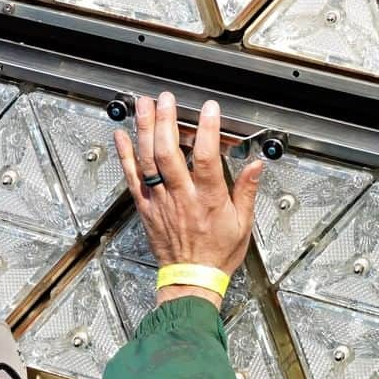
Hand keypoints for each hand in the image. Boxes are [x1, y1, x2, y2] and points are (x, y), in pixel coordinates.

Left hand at [114, 93, 262, 309]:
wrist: (191, 280)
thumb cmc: (215, 255)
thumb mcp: (242, 224)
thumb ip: (247, 191)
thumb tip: (256, 165)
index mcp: (207, 199)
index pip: (205, 157)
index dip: (206, 130)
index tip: (208, 110)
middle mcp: (181, 197)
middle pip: (168, 152)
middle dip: (165, 121)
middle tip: (166, 99)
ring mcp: (160, 202)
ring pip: (148, 161)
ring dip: (144, 130)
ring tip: (144, 105)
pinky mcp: (147, 209)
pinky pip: (132, 179)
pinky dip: (126, 155)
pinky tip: (122, 135)